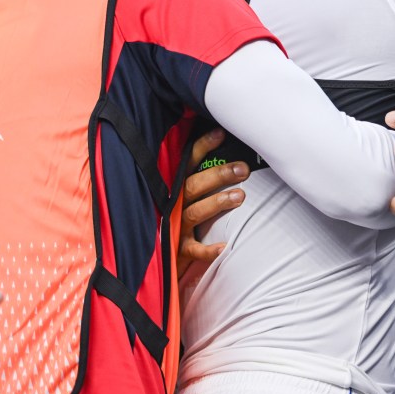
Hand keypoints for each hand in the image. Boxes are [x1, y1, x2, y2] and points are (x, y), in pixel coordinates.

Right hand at [176, 129, 248, 278]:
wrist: (151, 260)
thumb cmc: (174, 220)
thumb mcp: (180, 196)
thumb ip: (196, 178)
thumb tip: (226, 154)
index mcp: (173, 188)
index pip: (186, 163)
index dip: (201, 147)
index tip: (220, 133)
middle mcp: (171, 204)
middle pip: (193, 185)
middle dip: (218, 175)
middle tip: (243, 169)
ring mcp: (173, 227)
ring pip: (194, 212)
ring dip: (216, 203)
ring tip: (240, 196)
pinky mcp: (177, 251)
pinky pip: (192, 250)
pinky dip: (207, 249)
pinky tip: (223, 247)